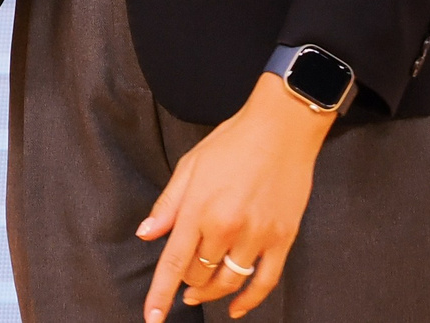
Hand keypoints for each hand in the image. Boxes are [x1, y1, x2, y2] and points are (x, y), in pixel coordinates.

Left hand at [137, 71, 332, 318]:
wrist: (283, 127)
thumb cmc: (234, 141)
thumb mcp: (191, 165)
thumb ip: (168, 204)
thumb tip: (146, 234)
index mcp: (199, 209)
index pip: (173, 264)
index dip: (159, 295)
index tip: (151, 318)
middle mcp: (226, 228)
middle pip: (198, 275)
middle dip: (187, 278)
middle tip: (185, 272)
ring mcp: (257, 236)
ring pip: (227, 283)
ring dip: (210, 293)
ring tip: (201, 292)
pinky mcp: (282, 238)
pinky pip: (264, 282)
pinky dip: (249, 301)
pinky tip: (236, 308)